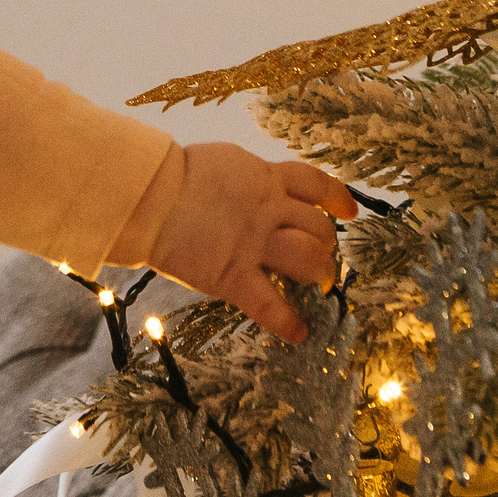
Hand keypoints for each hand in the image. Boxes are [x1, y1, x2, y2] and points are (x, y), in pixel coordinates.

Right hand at [147, 142, 356, 341]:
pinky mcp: (233, 276)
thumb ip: (251, 179)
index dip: (337, 197)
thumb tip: (267, 188)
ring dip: (319, 274)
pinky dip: (288, 322)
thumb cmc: (176, 175)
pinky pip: (270, 305)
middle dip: (326, 244)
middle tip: (320, 258)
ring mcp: (253, 244)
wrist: (149, 195)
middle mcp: (267, 210)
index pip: (315, 184)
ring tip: (317, 284)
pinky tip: (299, 332)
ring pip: (307, 259)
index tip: (348, 211)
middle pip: (319, 228)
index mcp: (265, 179)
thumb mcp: (226, 163)